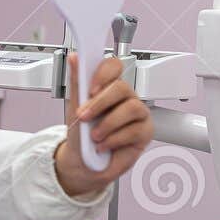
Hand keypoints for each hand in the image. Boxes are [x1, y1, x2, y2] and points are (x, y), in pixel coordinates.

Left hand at [54, 54, 152, 195]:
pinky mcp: (145, 132)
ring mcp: (138, 114)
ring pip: (132, 108)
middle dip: (100, 103)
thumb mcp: (74, 107)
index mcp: (108, 87)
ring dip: (108, 124)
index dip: (104, 73)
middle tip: (84, 117)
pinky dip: (114, 139)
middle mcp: (125, 98)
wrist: (83, 162)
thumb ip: (77, 81)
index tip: (89, 88)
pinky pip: (135, 130)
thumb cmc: (81, 133)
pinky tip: (103, 145)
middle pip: (122, 87)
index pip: (114, 67)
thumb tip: (75, 57)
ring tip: (94, 136)